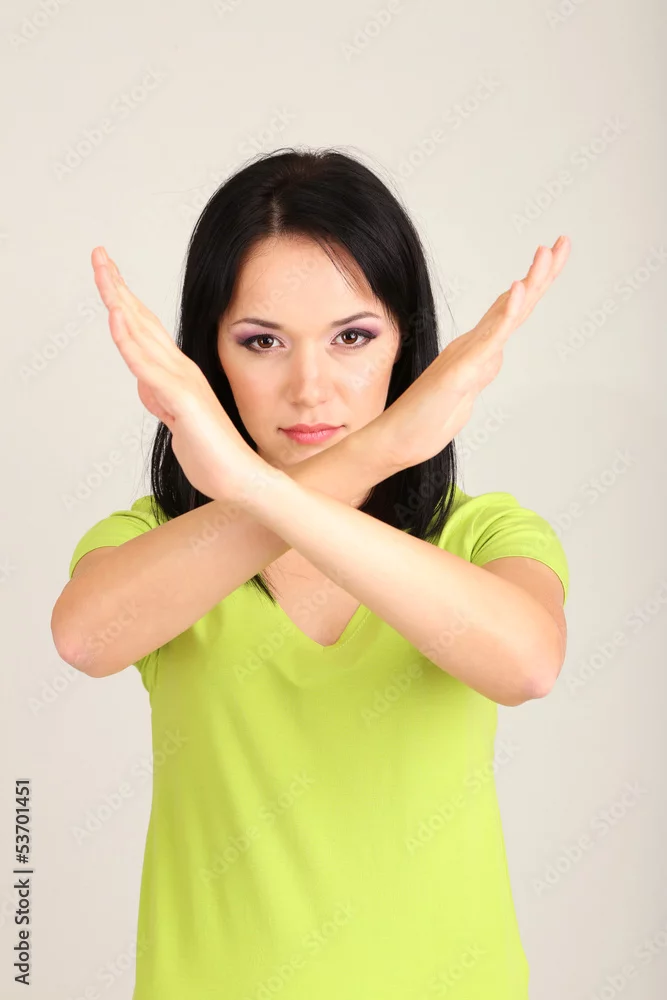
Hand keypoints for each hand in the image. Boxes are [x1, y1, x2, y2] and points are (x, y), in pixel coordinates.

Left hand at [90, 247, 277, 503]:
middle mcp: (180, 369)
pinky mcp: (182, 399)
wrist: (241, 479)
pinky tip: (116, 318)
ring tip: (103, 271)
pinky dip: (130, 341)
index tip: (108, 273)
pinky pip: (149, 366)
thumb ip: (161, 401)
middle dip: (117, 286)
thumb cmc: (213, 455)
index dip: (125, 300)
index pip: (145, 330)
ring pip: (142, 335)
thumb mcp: (176, 423)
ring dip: (120, 300)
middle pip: (141, 320)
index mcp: (178, 373)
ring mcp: (181, 382)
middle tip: (99, 254)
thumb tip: (145, 386)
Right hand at [377, 236, 570, 470]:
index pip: (512, 314)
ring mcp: (467, 356)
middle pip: (515, 305)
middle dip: (542, 273)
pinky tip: (518, 289)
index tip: (552, 258)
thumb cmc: (422, 424)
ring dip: (529, 282)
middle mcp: (473, 346)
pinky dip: (506, 314)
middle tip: (562, 241)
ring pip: (506, 314)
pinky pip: (489, 339)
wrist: (394, 441)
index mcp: (477, 352)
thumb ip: (478, 376)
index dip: (533, 286)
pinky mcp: (461, 371)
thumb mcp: (463, 400)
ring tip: (545, 252)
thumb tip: (492, 361)